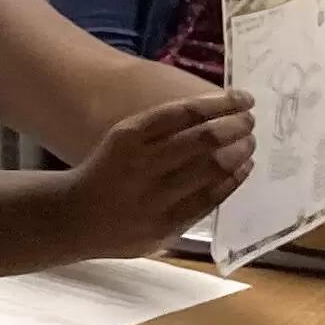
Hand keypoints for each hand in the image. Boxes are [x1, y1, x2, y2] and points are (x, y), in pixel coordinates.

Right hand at [64, 86, 257, 250]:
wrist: (74, 218)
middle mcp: (142, 164)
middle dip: (236, 127)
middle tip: (250, 122)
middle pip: (204, 138)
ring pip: (212, 170)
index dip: (222, 103)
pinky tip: (241, 171)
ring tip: (249, 144)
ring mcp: (154, 197)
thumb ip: (162, 127)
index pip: (187, 111)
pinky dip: (231, 182)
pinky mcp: (165, 225)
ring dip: (239, 153)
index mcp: (130, 134)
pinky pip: (209, 200)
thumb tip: (217, 112)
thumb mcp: (124, 137)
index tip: (245, 99)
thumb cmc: (107, 171)